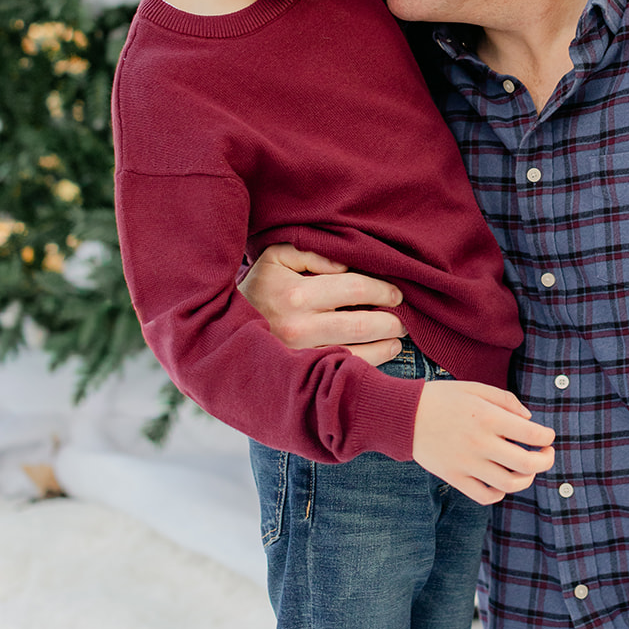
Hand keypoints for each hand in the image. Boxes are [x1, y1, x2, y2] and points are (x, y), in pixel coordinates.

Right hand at [239, 245, 405, 364]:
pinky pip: (345, 371)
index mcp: (295, 293)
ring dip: (386, 343)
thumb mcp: (275, 258)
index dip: (383, 289)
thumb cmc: (258, 290)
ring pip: (358, 352)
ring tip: (398, 337)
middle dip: (391, 319)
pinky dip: (372, 363)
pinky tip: (385, 352)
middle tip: (405, 316)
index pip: (356, 288)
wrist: (223, 333)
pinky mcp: (302, 376)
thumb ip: (310, 252)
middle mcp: (299, 327)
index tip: (396, 293)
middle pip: (362, 322)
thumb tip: (345, 263)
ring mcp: (300, 356)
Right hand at [412, 379, 554, 504]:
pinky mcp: (455, 478)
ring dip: (527, 478)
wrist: (403, 415)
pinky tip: (502, 482)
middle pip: (527, 463)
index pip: (532, 434)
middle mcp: (480, 443)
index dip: (547, 436)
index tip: (547, 435)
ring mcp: (467, 464)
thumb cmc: (442, 398)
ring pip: (509, 483)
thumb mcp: (475, 388)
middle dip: (546, 460)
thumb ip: (506, 400)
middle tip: (547, 453)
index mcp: (487, 417)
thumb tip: (530, 419)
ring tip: (528, 468)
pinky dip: (500, 493)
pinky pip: (485, 496)